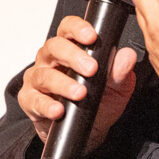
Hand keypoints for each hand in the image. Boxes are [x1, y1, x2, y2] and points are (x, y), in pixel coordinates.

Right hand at [18, 16, 137, 151]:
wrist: (90, 130)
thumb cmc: (100, 100)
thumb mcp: (117, 86)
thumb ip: (121, 71)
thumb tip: (128, 56)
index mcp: (70, 48)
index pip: (68, 28)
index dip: (77, 28)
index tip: (91, 37)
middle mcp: (50, 59)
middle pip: (54, 47)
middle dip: (73, 56)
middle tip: (91, 69)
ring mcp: (37, 79)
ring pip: (44, 75)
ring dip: (63, 84)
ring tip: (80, 94)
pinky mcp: (30, 101)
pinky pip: (34, 100)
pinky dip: (46, 105)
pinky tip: (59, 110)